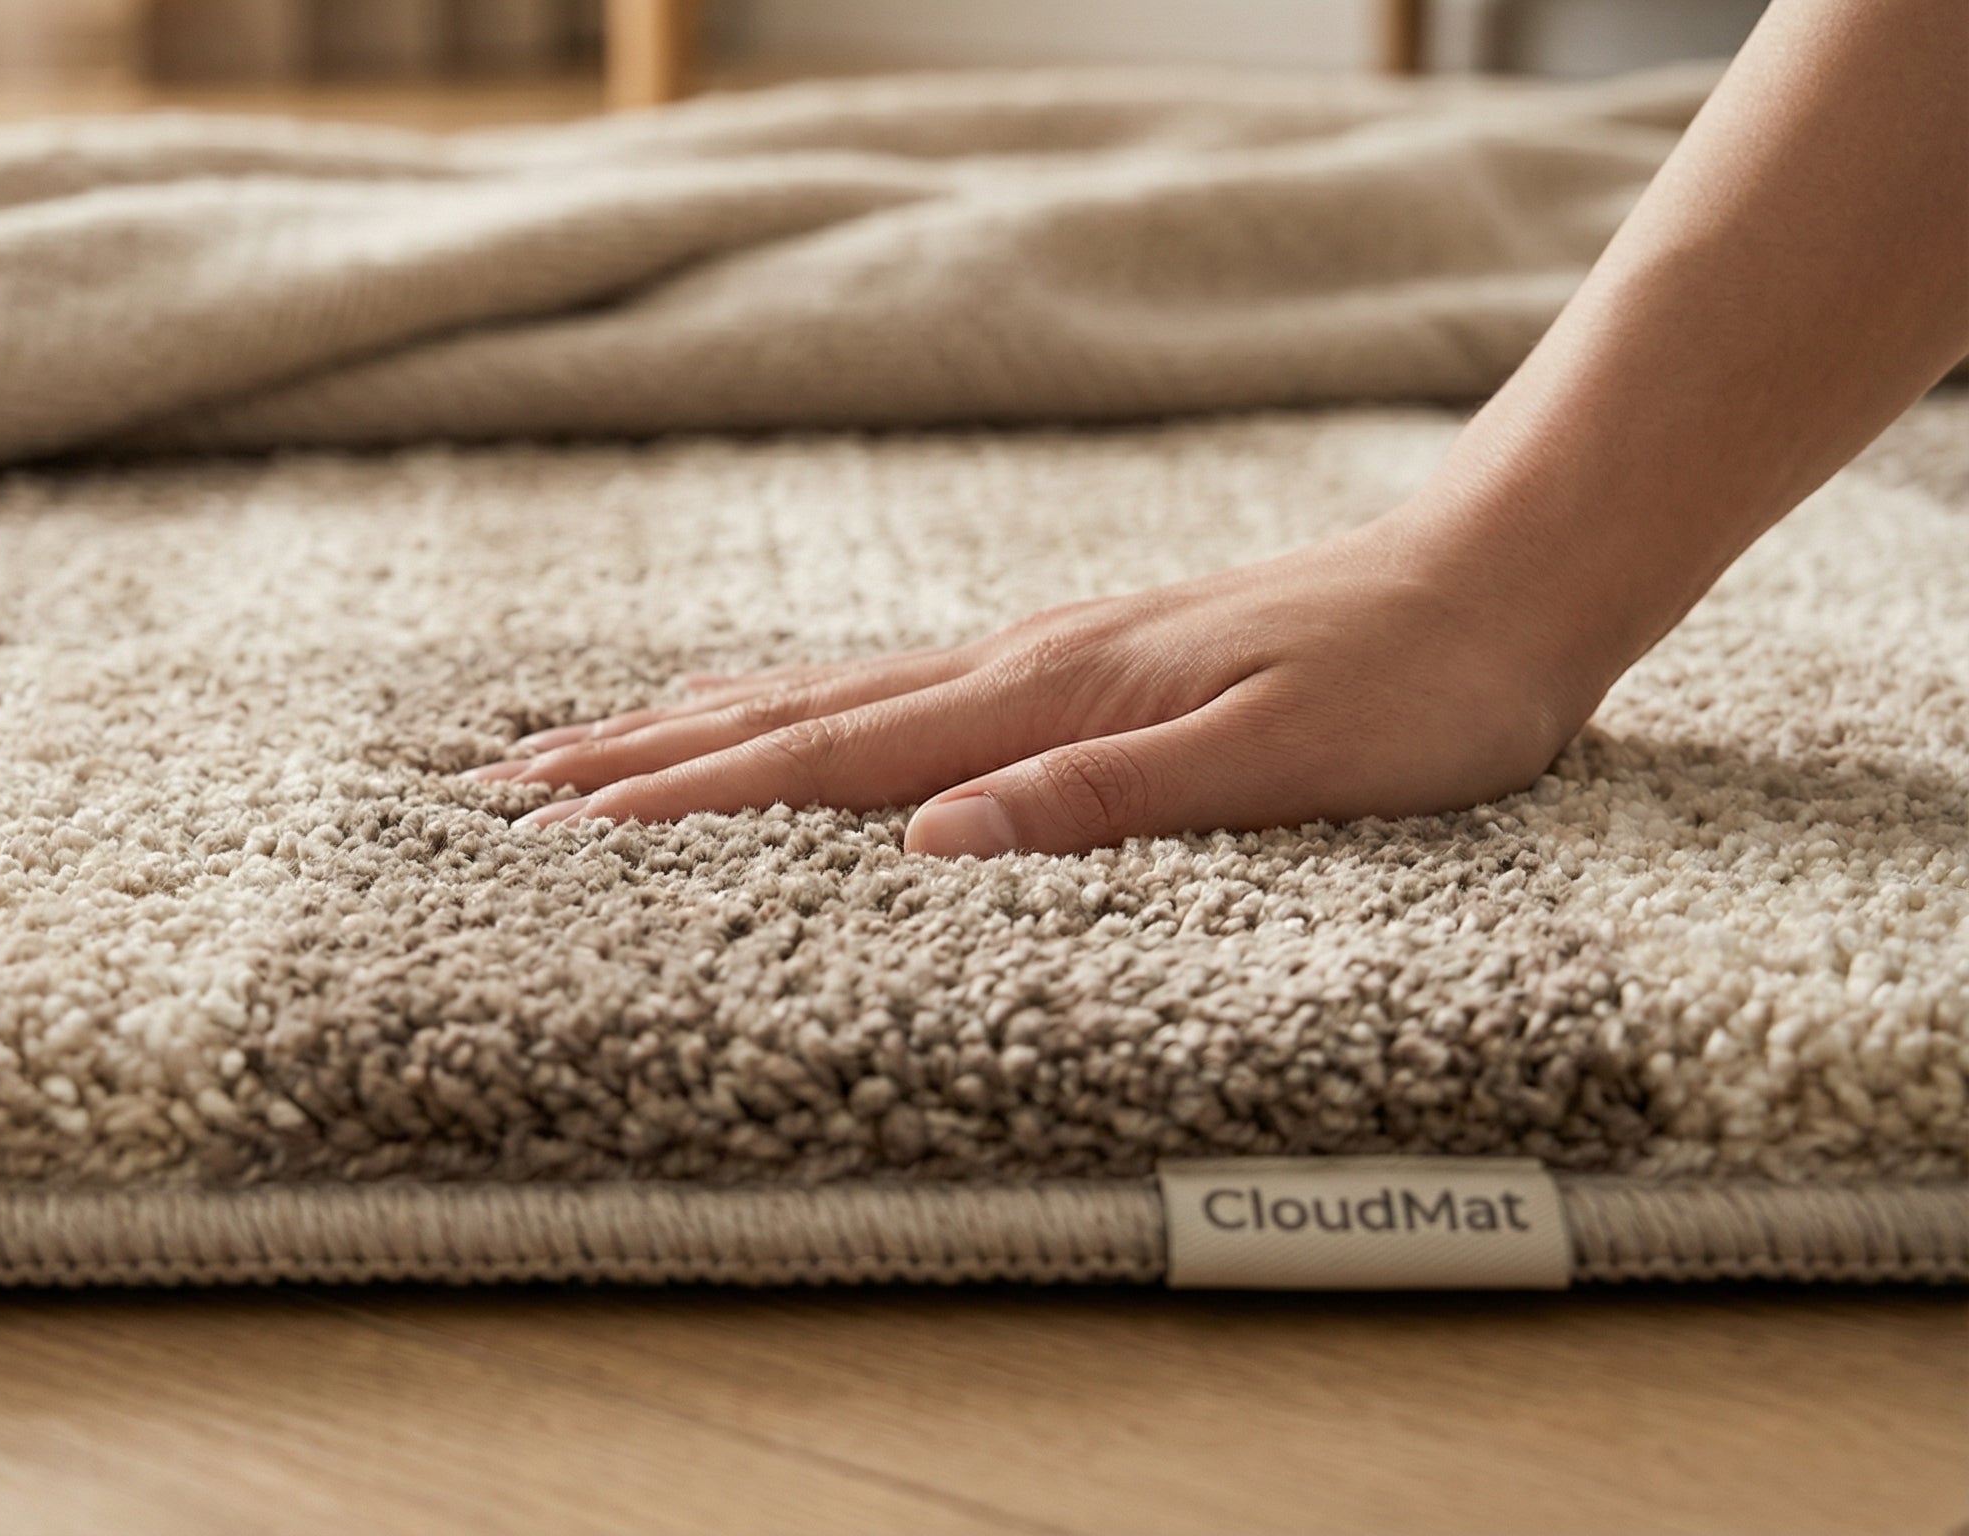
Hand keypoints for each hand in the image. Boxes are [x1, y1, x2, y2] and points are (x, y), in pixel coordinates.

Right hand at [468, 513, 1623, 856]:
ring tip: (585, 746)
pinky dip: (788, 707)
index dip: (687, 802)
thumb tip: (933, 842)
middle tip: (505, 785)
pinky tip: (772, 715)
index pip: (824, 761)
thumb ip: (1099, 801)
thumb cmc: (1406, 688)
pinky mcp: (1066, 665)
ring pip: (819, 695)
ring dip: (690, 726)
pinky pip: (883, 691)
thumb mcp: (1274, 764)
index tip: (562, 831)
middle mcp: (1010, 670)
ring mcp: (1031, 659)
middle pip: (783, 716)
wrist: (1499, 578)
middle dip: (638, 758)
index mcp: (1038, 701)